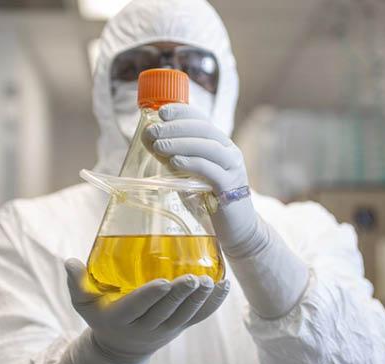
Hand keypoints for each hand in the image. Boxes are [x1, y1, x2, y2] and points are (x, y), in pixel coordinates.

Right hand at [60, 258, 229, 363]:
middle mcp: (144, 327)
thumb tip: (69, 261)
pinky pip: (198, 319)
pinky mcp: (179, 329)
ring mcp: (165, 330)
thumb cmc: (101, 316)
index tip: (163, 283)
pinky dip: (212, 305)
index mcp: (120, 319)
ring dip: (199, 300)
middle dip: (180, 296)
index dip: (150, 296)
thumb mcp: (83, 303)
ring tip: (210, 282)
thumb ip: (76, 282)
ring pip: (185, 316)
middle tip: (193, 279)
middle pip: (165, 312)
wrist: (119, 348)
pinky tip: (224, 288)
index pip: (136, 307)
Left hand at [144, 103, 308, 319]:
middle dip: (176, 127)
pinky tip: (175, 162)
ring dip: (180, 143)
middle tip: (153, 131)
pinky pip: (211, 171)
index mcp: (220, 144)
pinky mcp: (231, 188)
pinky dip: (192, 163)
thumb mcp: (188, 174)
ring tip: (158, 145)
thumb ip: (173, 156)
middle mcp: (229, 152)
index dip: (182, 112)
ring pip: (208, 147)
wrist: (236, 230)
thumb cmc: (208, 200)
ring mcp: (233, 169)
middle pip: (204, 130)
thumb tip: (149, 138)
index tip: (161, 112)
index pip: (202, 119)